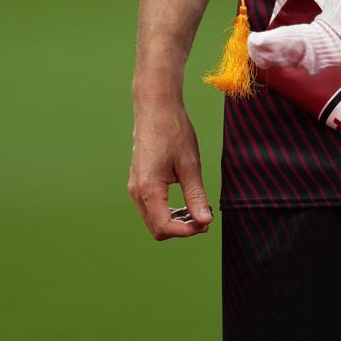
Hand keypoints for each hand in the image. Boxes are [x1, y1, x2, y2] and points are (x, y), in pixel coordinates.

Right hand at [128, 95, 212, 240]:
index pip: (164, 226)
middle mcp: (137, 191)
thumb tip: (205, 222)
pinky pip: (151, 207)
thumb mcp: (190, 165)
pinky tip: (186, 201)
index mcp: (148, 188)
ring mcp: (135, 187)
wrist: (156, 108)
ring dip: (175, 221)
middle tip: (205, 217)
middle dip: (181, 228)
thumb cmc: (173, 132)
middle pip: (157, 228)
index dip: (186, 231)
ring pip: (153, 219)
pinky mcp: (138, 182)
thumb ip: (196, 196)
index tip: (205, 223)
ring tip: (198, 208)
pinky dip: (168, 210)